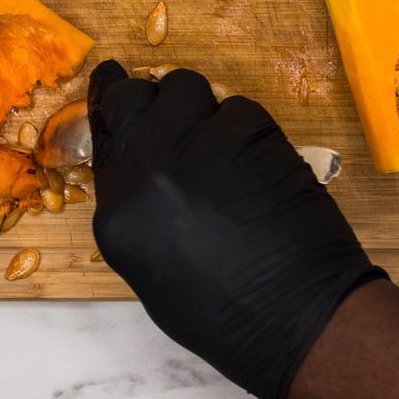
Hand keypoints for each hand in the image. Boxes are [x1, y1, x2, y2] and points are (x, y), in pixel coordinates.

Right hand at [87, 61, 385, 398]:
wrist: (296, 315)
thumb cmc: (227, 314)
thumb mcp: (152, 265)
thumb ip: (138, 205)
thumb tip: (146, 164)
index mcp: (117, 211)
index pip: (102, 135)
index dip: (110, 106)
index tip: (112, 83)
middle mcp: (146, 168)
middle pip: (132, 95)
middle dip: (149, 97)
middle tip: (170, 107)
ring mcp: (195, 144)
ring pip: (185, 87)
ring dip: (200, 108)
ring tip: (223, 145)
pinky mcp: (246, 130)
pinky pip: (236, 107)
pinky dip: (246, 127)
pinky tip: (259, 164)